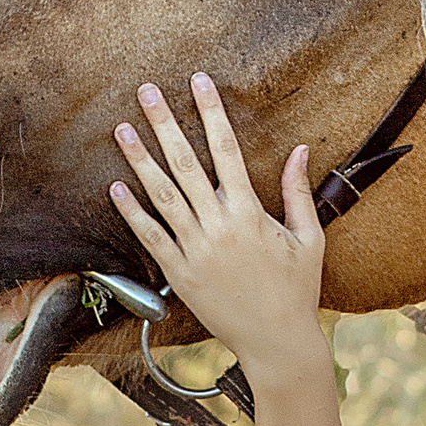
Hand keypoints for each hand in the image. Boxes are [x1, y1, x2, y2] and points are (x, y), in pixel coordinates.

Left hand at [110, 75, 326, 381]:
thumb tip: (301, 149)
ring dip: (139, 161)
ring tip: (122, 130)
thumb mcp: (309, 239)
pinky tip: (116, 189)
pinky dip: (132, 213)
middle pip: (185, 165)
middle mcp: (219, 228)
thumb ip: (298, 192)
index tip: (199, 82)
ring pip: (162, 197)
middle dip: (165, 124)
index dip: (212, 113)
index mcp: (251, 215)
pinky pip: (151, 238)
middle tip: (147, 92)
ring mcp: (196, 252)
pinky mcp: (180, 275)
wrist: (276, 343)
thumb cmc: (296, 291)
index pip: (227, 151)